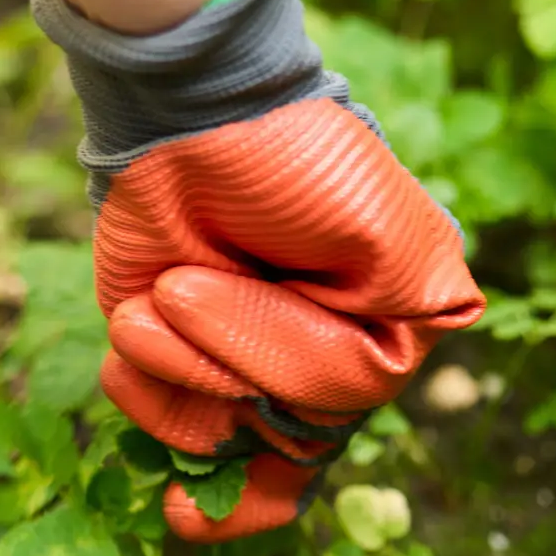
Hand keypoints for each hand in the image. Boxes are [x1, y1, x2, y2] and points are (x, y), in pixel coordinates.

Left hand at [33, 0, 483, 542]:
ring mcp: (249, 359)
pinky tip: (137, 322)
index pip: (346, 406)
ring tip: (160, 289)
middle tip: (179, 290)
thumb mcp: (390, 237)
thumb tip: (393, 385)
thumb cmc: (298, 161)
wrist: (189, 108)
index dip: (284, 412)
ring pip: (216, 435)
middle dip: (221, 367)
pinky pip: (161, 414)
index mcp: (394, 330)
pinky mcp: (181, 350)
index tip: (206, 448)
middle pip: (280, 434)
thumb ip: (418, 318)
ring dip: (176, 368)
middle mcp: (326, 357)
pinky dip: (141, 382)